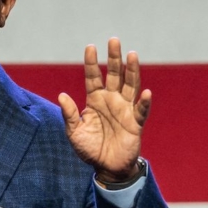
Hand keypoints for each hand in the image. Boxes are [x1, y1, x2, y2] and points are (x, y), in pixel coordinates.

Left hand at [58, 38, 149, 182]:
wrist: (106, 167)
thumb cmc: (89, 148)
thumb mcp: (74, 132)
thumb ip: (70, 114)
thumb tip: (62, 95)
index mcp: (95, 99)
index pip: (93, 76)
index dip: (91, 62)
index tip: (90, 47)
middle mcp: (111, 100)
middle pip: (114, 74)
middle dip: (114, 58)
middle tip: (114, 40)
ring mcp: (125, 109)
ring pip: (130, 85)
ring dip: (131, 71)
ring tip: (131, 55)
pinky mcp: (136, 123)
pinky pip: (141, 111)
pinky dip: (143, 102)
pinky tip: (145, 92)